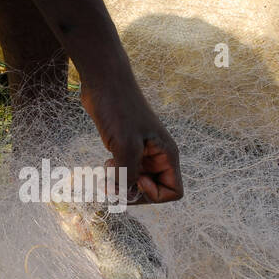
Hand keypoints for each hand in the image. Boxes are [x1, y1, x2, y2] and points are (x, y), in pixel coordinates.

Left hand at [81, 80, 182, 204]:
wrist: (104, 82)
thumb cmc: (118, 109)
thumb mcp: (125, 146)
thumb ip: (128, 176)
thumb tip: (125, 195)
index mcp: (167, 155)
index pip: (173, 192)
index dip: (153, 195)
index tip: (136, 178)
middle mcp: (158, 156)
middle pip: (154, 191)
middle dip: (132, 191)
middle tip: (112, 182)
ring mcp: (143, 153)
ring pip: (137, 183)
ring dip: (121, 184)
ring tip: (108, 171)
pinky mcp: (128, 148)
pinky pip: (126, 172)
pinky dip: (115, 175)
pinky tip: (107, 163)